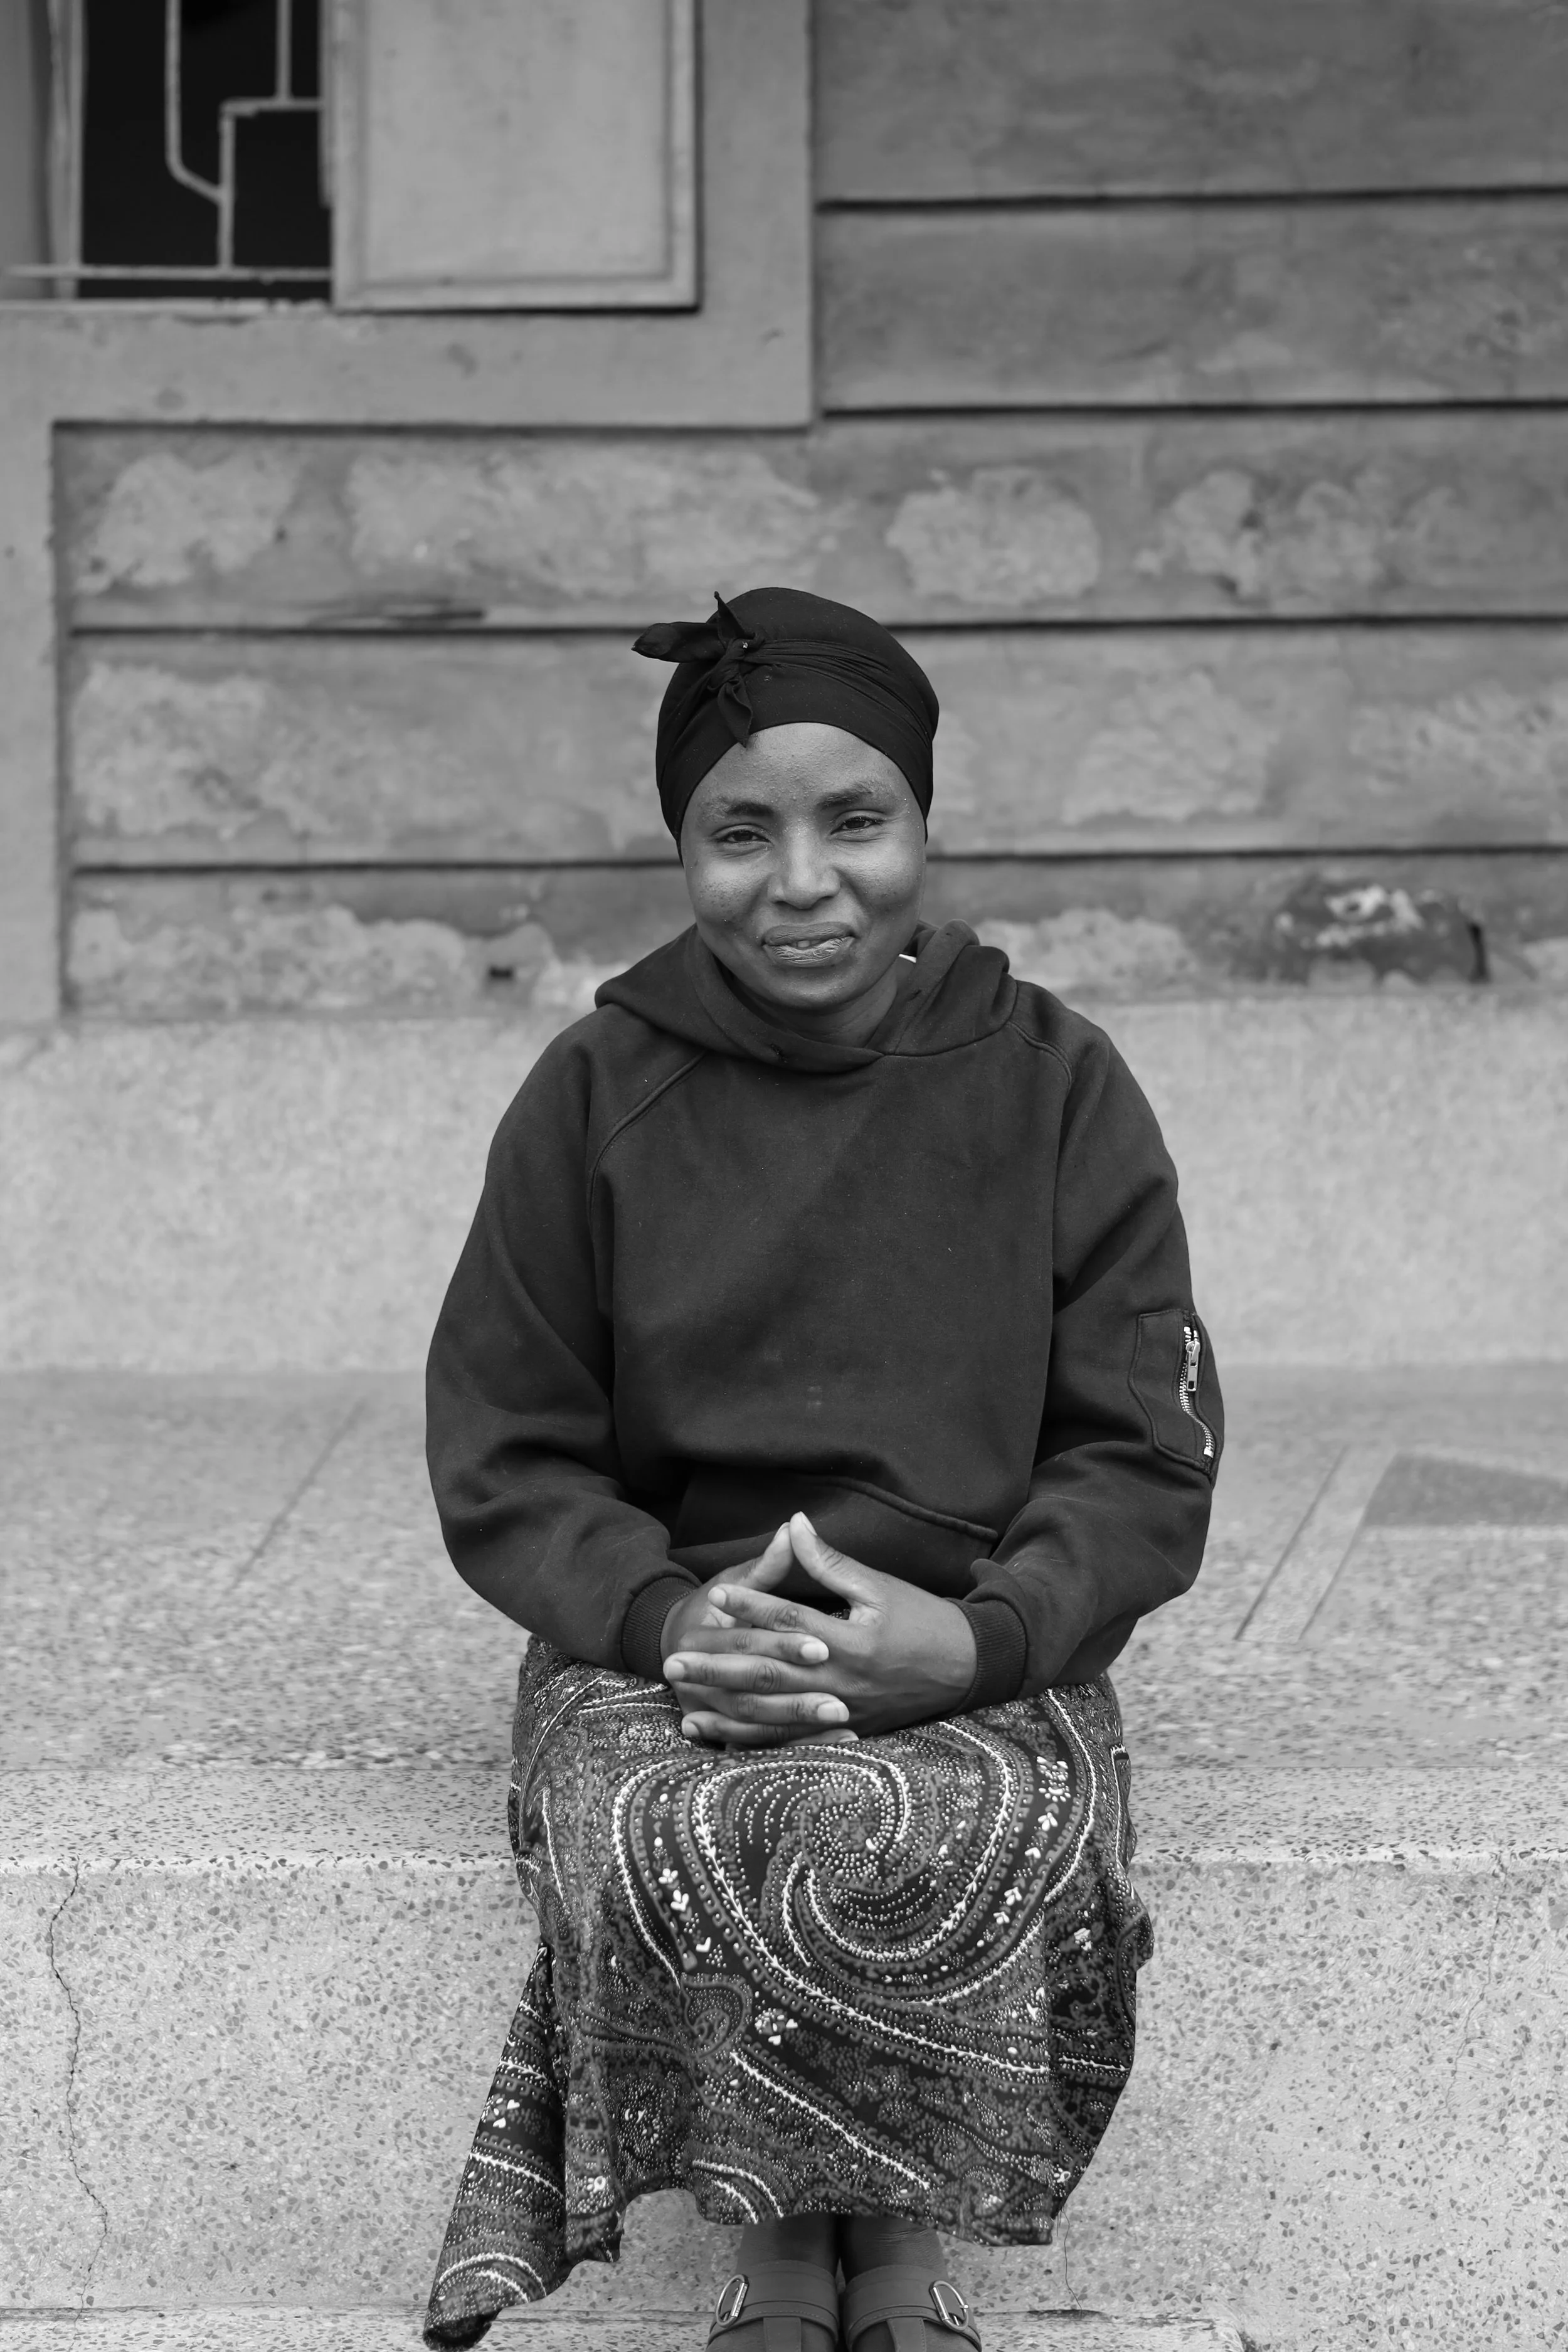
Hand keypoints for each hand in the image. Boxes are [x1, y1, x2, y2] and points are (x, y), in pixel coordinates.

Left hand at [665, 1513, 977, 1744]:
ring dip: (727, 1713)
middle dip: (719, 1668)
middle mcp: (843, 1682)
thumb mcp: (879, 1586)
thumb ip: (830, 1560)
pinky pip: (791, 1742)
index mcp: (852, 1641)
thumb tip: (794, 1522)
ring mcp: (843, 1714)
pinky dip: (752, 1741)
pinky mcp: (844, 1732)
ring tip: (683, 1705)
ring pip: (775, 1716)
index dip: (752, 1606)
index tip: (715, 1597)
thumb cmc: (922, 1620)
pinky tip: (720, 1740)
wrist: (967, 1670)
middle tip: (674, 1660)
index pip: (790, 1622)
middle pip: (770, 1675)